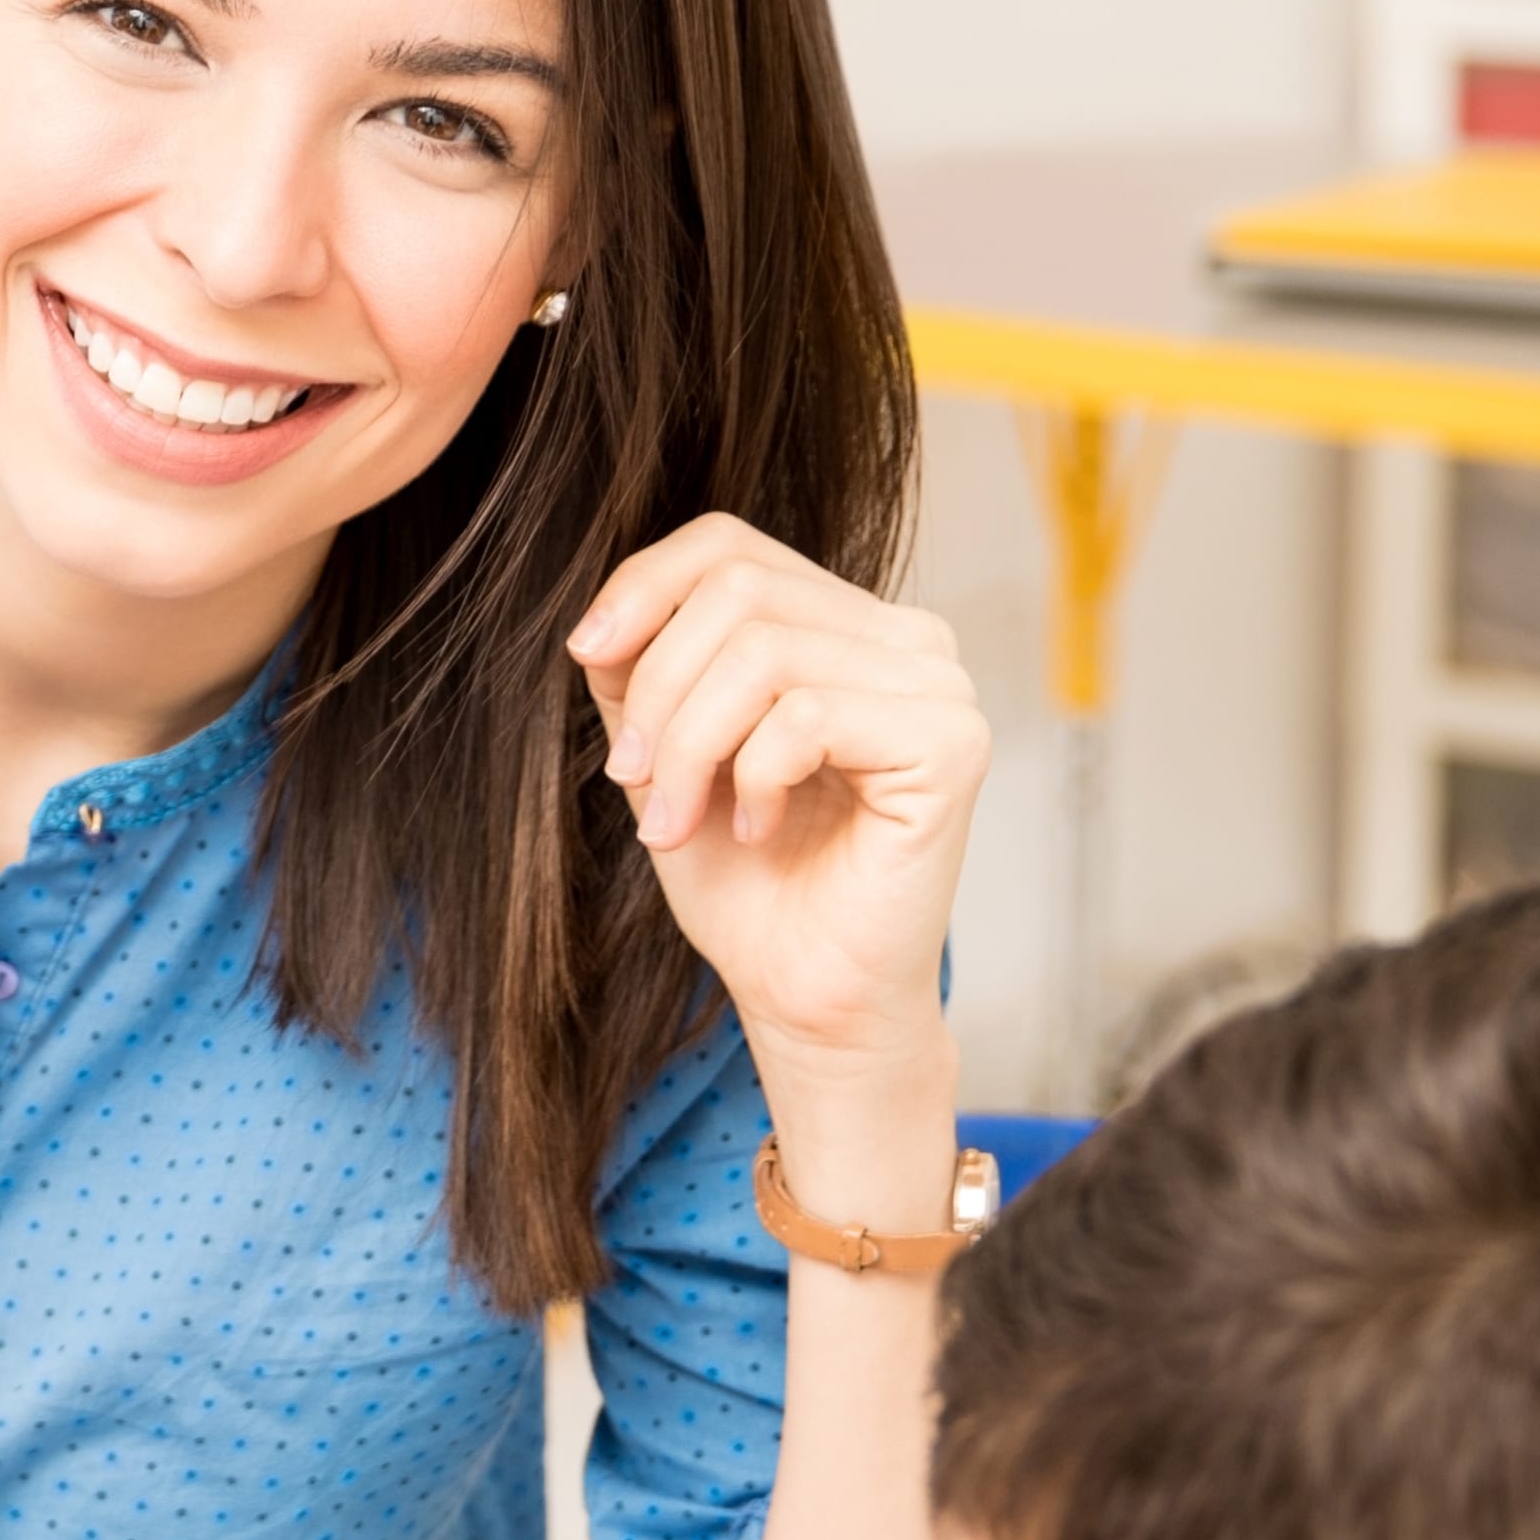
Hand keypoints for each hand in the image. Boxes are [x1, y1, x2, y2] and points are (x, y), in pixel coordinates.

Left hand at [565, 517, 988, 1076]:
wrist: (805, 994)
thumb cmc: (747, 883)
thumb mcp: (667, 754)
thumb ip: (644, 673)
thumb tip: (605, 621)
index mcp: (845, 625)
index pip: (731, 544)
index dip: (644, 586)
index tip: (586, 658)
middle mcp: (906, 638)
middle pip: (740, 591)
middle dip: (660, 689)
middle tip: (636, 781)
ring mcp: (939, 686)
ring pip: (765, 651)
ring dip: (691, 744)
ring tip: (677, 818)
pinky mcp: (952, 743)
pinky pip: (810, 714)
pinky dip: (754, 776)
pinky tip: (756, 828)